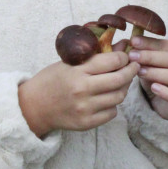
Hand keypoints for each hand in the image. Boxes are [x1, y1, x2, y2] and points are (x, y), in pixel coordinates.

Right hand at [18, 52, 138, 137]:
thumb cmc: (51, 79)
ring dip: (123, 88)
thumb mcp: (69, 62)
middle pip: (119, 79)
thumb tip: (122, 45)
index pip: (111, 61)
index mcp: (77, 71)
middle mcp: (82, 90)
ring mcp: (85, 108)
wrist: (34, 106)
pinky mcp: (86, 123)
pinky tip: (107, 98)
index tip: (126, 56)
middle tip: (133, 66)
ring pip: (118, 97)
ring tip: (120, 82)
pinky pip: (112, 113)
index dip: (123, 57)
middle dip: (131, 71)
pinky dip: (113, 104)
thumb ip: (95, 56)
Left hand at [127, 36, 167, 120]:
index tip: (133, 41)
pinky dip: (166, 92)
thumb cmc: (161, 79)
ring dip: (157, 73)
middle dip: (151, 57)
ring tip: (140, 72)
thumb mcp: (152, 65)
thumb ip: (146, 54)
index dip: (150, 43)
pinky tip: (153, 88)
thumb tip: (132, 41)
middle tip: (133, 57)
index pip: (167, 45)